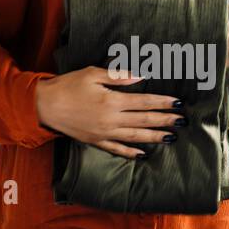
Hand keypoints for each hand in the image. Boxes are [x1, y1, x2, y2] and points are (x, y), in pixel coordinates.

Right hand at [35, 67, 186, 159]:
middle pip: (144, 121)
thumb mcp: (92, 74)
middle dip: (165, 120)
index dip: (162, 102)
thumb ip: (118, 76)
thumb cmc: (68, 86)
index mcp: (111, 100)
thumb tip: (140, 76)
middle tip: (182, 121)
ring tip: (171, 137)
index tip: (178, 103)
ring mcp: (104, 133)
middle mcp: (111, 119)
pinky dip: (130, 152)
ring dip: (154, 137)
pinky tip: (143, 154)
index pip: (144, 102)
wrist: (45, 106)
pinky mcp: (95, 141)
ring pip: (135, 137)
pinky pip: (116, 149)